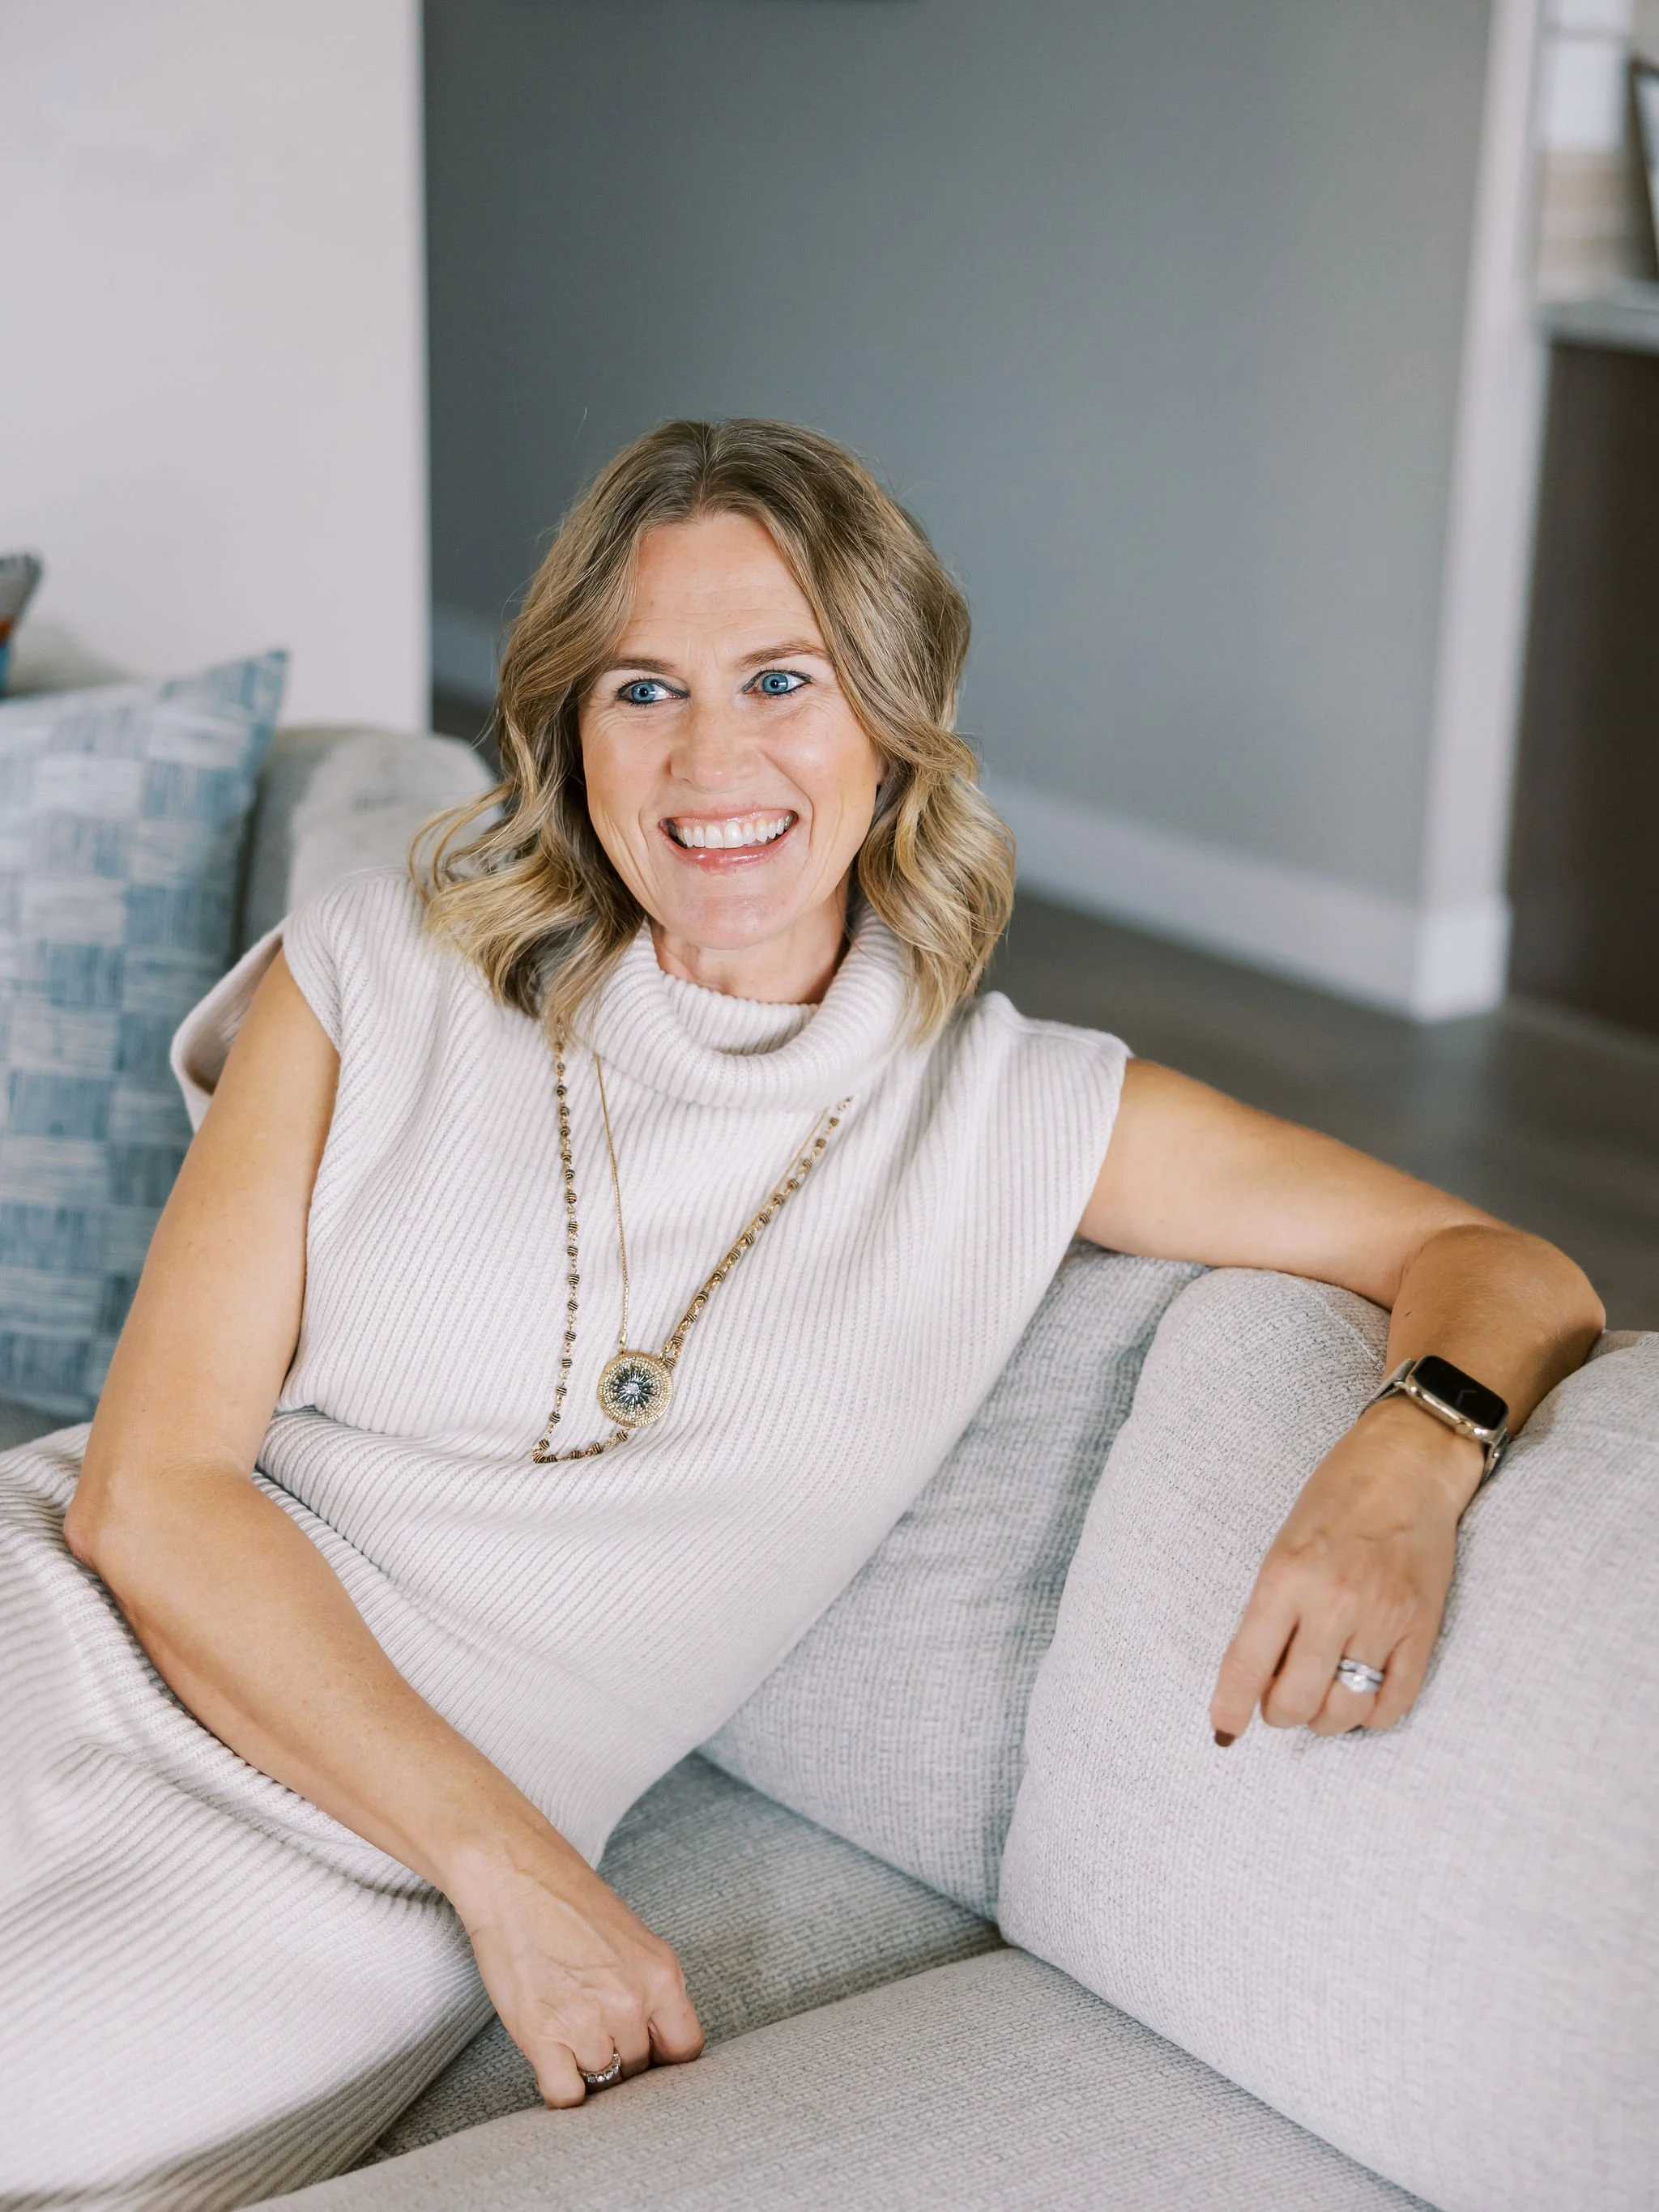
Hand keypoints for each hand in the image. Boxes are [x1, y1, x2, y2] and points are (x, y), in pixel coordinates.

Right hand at [443, 1821, 703, 2106]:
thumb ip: (649, 1990)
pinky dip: (562, 2091)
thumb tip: (652, 2044)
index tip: (648, 2060)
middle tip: (596, 2036)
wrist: (515, 1875)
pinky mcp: (542, 2035)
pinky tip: (554, 2065)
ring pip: (602, 2083)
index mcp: (661, 1974)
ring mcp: (587, 2020)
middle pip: (639, 2070)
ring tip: (568, 2034)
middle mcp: (631, 2001)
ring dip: (586, 2069)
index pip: (685, 2051)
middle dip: (620, 2060)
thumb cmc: (570, 1902)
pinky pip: (565, 2096)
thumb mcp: (633, 1940)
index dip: (665, 2062)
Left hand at [1210, 1397, 1481, 1742]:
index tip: (1225, 1729)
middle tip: (1281, 1702)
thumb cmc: (1336, 1499)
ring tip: (1321, 1699)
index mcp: (1286, 1577)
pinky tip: (1361, 1698)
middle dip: (1280, 1713)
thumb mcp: (1284, 1546)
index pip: (1247, 1663)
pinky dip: (1372, 1715)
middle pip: (1296, 1701)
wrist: (1407, 1466)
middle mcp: (1332, 1603)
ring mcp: (1382, 1618)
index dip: (1231, 1706)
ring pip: (1345, 1709)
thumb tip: (1261, 1676)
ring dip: (1326, 1718)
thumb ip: (1272, 1608)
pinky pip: (1395, 1702)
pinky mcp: (1422, 1629)